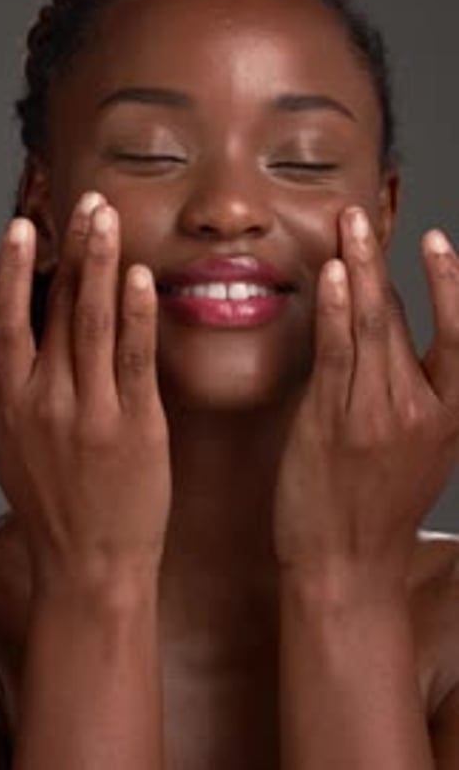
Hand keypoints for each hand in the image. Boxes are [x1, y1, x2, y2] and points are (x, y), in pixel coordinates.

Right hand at [0, 193, 171, 593]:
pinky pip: (132, 357)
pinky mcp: (133, 424)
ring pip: (90, 321)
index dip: (13, 270)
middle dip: (70, 249)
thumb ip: (6, 396)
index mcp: (10, 401)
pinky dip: (134, 314)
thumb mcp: (11, 448)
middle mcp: (44, 398)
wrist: (89, 564)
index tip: (22, 227)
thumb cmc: (53, 504)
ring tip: (108, 220)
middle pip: (53, 307)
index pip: (7, 319)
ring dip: (99, 264)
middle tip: (86, 203)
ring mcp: (89, 410)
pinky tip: (139, 278)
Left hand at [273, 206, 458, 590]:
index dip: (450, 286)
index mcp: (449, 417)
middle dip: (387, 259)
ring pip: (374, 325)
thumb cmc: (373, 511)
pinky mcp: (335, 422)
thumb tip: (386, 342)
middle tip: (368, 213)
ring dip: (361, 267)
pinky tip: (339, 274)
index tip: (437, 243)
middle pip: (408, 317)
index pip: (456, 336)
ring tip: (348, 223)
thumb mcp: (416, 455)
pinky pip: (340, 354)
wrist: (346, 570)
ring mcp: (379, 415)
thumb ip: (411, 398)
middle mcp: (421, 410)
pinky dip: (341, 310)